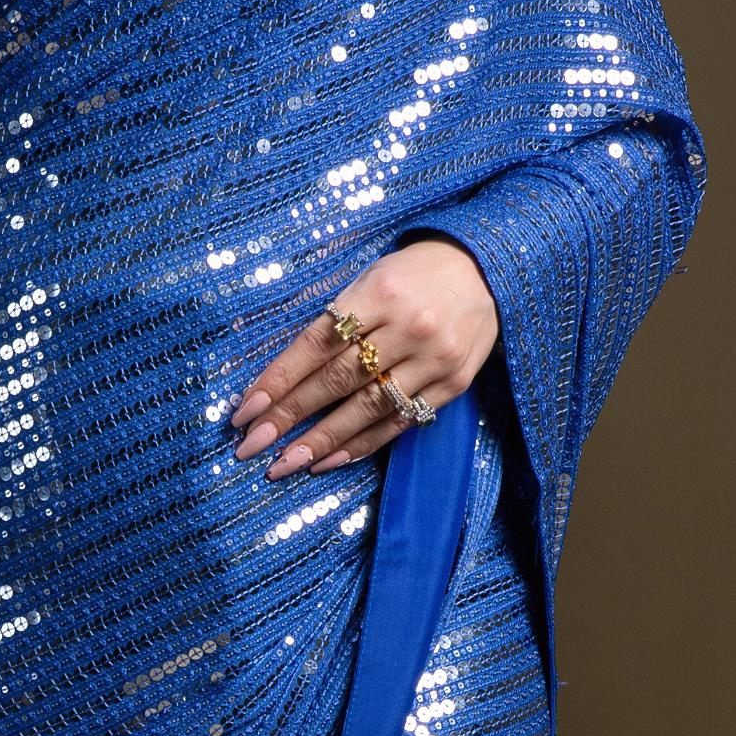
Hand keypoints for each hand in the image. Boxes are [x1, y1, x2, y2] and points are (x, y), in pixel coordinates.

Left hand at [227, 240, 498, 479]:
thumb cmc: (416, 274)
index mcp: (379, 292)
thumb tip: (283, 375)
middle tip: (251, 446)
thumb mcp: (372, 278)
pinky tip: (328, 461)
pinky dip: (361, 444)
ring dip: (321, 440)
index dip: (279, 378)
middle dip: (289, 416)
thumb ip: (336, 320)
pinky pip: (399, 422)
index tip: (245, 410)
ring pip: (367, 408)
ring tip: (283, 464)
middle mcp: (407, 328)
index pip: (317, 342)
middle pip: (337, 379)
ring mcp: (432, 360)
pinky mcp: (452, 385)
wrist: (490, 271)